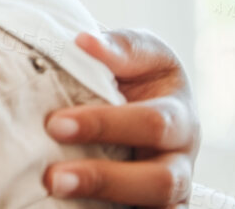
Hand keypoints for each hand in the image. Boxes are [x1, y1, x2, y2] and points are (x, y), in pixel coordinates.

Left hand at [44, 29, 198, 205]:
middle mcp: (181, 158)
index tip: (54, 123)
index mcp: (179, 115)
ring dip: (106, 201)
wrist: (137, 94)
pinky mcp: (154, 206)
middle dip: (105, 178)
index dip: (105, 126)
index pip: (153, 125)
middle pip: (161, 181)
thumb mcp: (136, 52)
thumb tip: (84, 41)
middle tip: (54, 176)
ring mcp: (171, 188)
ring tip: (57, 190)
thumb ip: (119, 48)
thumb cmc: (135, 71)